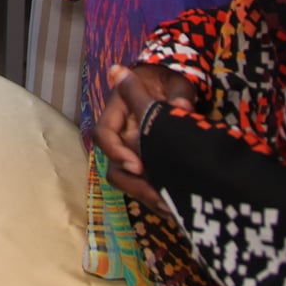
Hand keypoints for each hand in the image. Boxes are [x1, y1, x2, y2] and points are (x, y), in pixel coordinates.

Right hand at [90, 65, 197, 218]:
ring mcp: (130, 150)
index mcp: (118, 110)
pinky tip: (174, 204)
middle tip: (159, 196)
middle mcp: (120, 133)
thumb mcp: (176, 81)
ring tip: (170, 205)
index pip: (104, 133)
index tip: (137, 165)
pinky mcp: (144, 162)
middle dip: (133, 184)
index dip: (116, 151)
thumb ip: (179, 93)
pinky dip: (155, 195)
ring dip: (145, 194)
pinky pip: (142, 183)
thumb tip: (181, 105)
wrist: (170, 86)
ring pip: (127, 179)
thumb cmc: (168, 81)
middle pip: (112, 165)